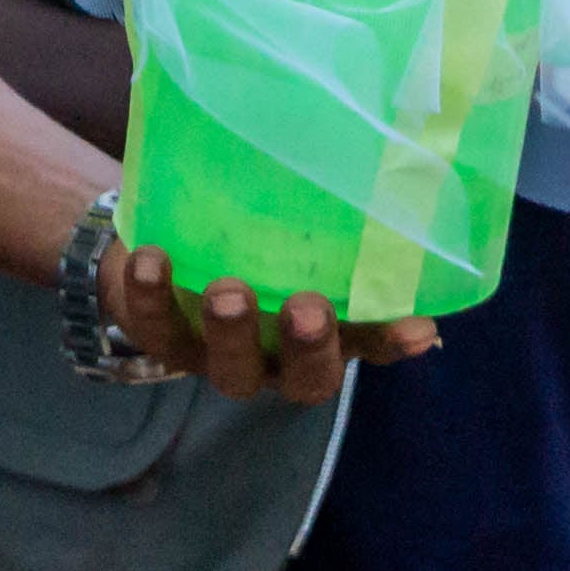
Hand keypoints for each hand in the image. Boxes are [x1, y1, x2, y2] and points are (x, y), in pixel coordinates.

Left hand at [106, 250, 440, 403]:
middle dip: (307, 348)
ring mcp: (217, 356)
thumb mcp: (290, 228)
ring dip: (232, 332)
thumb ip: (329, 220)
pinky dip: (151, 295)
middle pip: (302, 378)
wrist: (162, 234)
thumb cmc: (248, 234)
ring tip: (228, 291)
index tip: (418, 328)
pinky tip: (152, 259)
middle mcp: (275, 356)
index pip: (369, 344)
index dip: (392, 342)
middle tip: (306, 309)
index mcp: (320, 330)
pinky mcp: (161, 338)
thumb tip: (388, 192)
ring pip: (231, 369)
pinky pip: (155, 329)